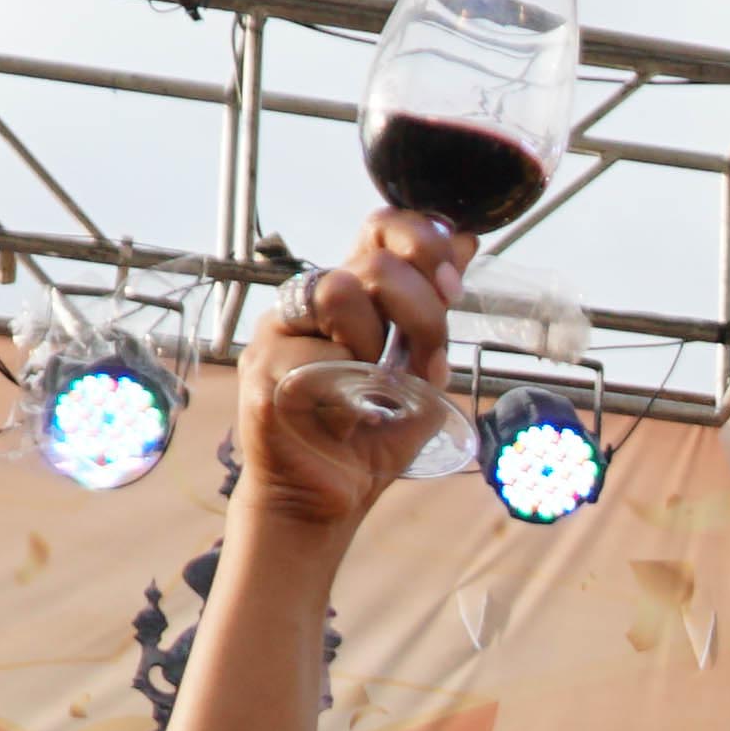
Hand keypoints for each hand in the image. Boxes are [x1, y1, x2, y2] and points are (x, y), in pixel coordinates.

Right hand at [242, 209, 470, 528]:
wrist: (326, 503)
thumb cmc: (370, 438)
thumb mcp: (423, 370)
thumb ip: (437, 309)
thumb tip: (466, 241)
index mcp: (352, 292)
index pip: (380, 227)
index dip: (421, 240)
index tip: (453, 286)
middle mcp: (312, 302)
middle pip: (374, 263)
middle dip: (422, 312)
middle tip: (428, 361)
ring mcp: (281, 331)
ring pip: (337, 291)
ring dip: (376, 344)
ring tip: (377, 387)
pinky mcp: (262, 368)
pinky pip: (314, 354)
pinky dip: (345, 389)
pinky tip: (345, 416)